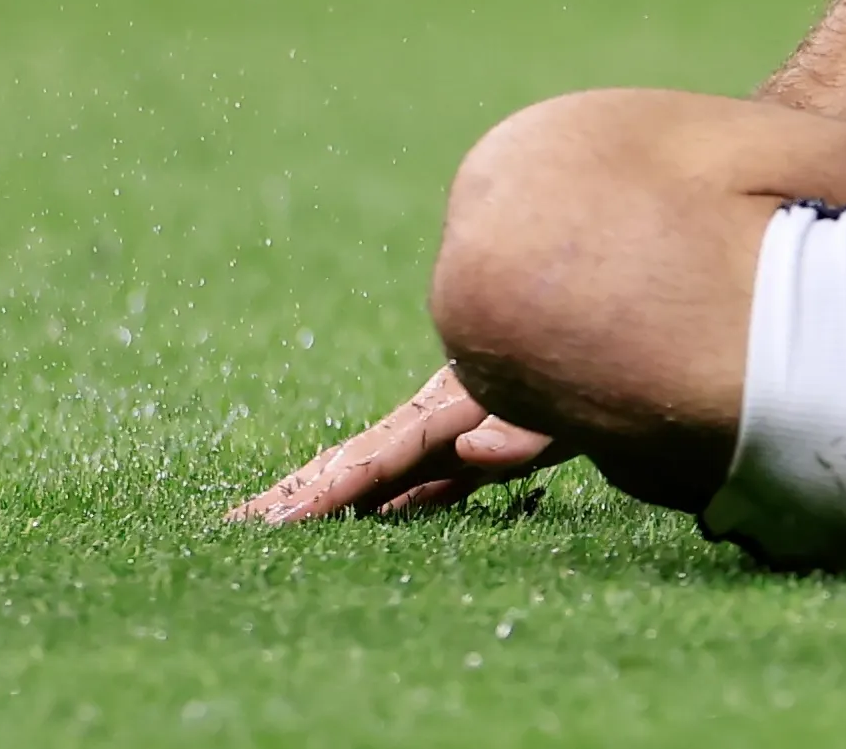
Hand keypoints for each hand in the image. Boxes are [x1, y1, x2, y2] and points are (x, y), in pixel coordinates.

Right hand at [227, 364, 571, 522]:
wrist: (610, 316)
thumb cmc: (591, 367)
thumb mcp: (565, 408)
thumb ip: (523, 433)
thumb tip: (470, 451)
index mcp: (454, 407)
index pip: (379, 458)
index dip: (330, 493)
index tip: (277, 522)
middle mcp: (440, 415)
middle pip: (356, 459)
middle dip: (297, 496)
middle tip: (234, 529)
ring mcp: (452, 425)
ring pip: (376, 467)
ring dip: (324, 496)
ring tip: (269, 525)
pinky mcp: (474, 434)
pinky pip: (414, 473)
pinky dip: (378, 496)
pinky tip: (358, 520)